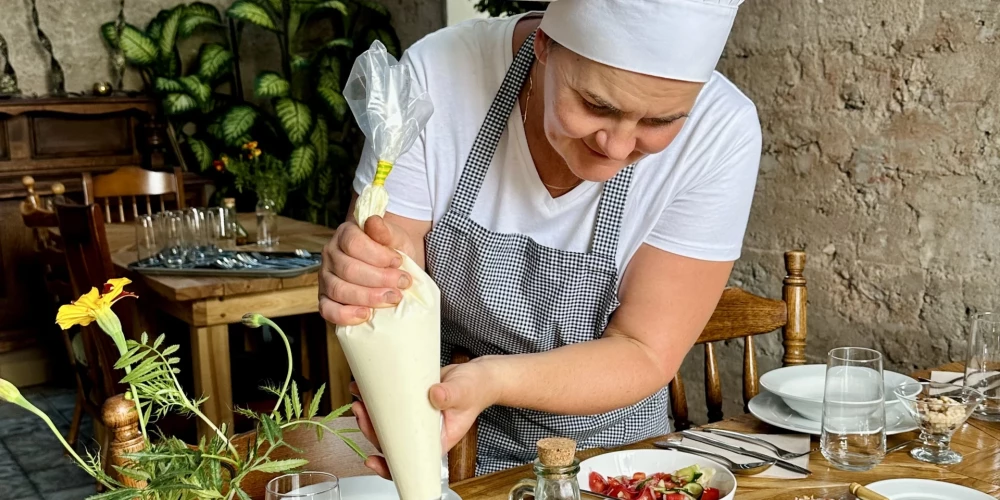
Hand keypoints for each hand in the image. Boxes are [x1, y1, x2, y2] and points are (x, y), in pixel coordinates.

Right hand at [320, 216, 415, 325]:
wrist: (392, 270)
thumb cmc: (392, 252)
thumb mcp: (396, 238)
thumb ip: (386, 231)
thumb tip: (373, 222)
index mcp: (345, 234)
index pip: (353, 243)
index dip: (378, 255)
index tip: (399, 262)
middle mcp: (330, 254)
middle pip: (348, 269)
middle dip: (379, 279)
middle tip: (402, 284)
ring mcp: (325, 278)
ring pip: (339, 290)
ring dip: (368, 297)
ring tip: (392, 298)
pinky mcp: (325, 299)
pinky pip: (327, 310)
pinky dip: (345, 315)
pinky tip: (366, 315)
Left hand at [350, 359, 502, 478]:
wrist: (474, 375)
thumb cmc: (475, 389)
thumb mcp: (465, 391)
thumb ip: (451, 395)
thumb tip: (435, 396)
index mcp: (436, 439)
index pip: (410, 459)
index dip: (389, 465)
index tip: (372, 461)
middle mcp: (422, 432)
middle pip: (391, 441)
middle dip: (372, 430)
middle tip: (362, 413)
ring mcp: (413, 419)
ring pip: (386, 425)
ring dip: (369, 416)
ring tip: (359, 401)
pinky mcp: (408, 403)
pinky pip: (389, 407)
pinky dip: (375, 400)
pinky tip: (363, 390)